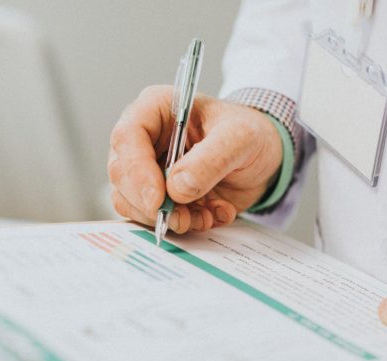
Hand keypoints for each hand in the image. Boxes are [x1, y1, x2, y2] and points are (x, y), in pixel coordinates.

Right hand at [108, 86, 282, 232]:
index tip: (157, 199)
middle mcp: (145, 140)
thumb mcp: (240, 138)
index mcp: (156, 110)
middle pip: (122, 175)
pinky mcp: (161, 197)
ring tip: (205, 215)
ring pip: (132, 203)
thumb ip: (210, 160)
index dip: (136, 171)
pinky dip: (184, 224)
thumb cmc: (249, 133)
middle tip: (182, 218)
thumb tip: (176, 188)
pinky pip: (155, 218)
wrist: (264, 156)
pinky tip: (211, 215)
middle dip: (151, 204)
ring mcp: (149, 170)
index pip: (127, 138)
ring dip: (169, 218)